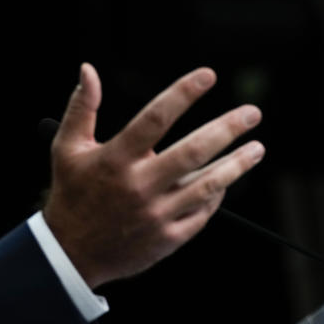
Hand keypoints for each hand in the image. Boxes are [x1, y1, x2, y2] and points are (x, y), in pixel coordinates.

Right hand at [42, 63, 264, 288]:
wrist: (71, 252)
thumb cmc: (72, 194)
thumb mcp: (66, 147)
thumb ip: (82, 107)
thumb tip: (88, 71)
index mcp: (115, 160)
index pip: (155, 118)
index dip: (183, 94)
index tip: (207, 76)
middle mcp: (139, 186)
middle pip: (193, 152)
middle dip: (227, 129)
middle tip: (251, 113)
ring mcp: (156, 214)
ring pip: (207, 186)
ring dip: (236, 165)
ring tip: (257, 148)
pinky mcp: (167, 238)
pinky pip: (202, 214)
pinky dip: (217, 195)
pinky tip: (227, 181)